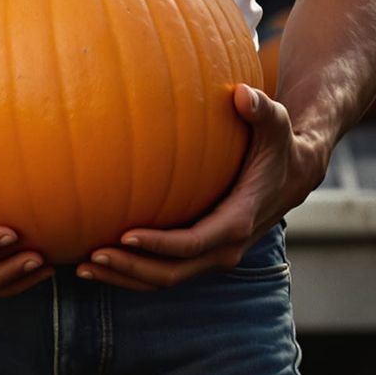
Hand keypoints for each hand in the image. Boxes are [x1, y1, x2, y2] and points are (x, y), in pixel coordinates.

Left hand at [76, 84, 327, 290]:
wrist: (294, 173)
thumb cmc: (278, 143)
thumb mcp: (275, 124)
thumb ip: (260, 110)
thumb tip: (242, 95)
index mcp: (238, 221)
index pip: (192, 243)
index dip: (158, 244)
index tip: (123, 236)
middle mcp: (225, 247)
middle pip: (172, 272)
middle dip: (130, 268)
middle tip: (87, 256)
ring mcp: (212, 253)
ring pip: (165, 279)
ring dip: (125, 277)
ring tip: (81, 265)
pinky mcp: (201, 250)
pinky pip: (165, 269)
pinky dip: (133, 270)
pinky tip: (99, 257)